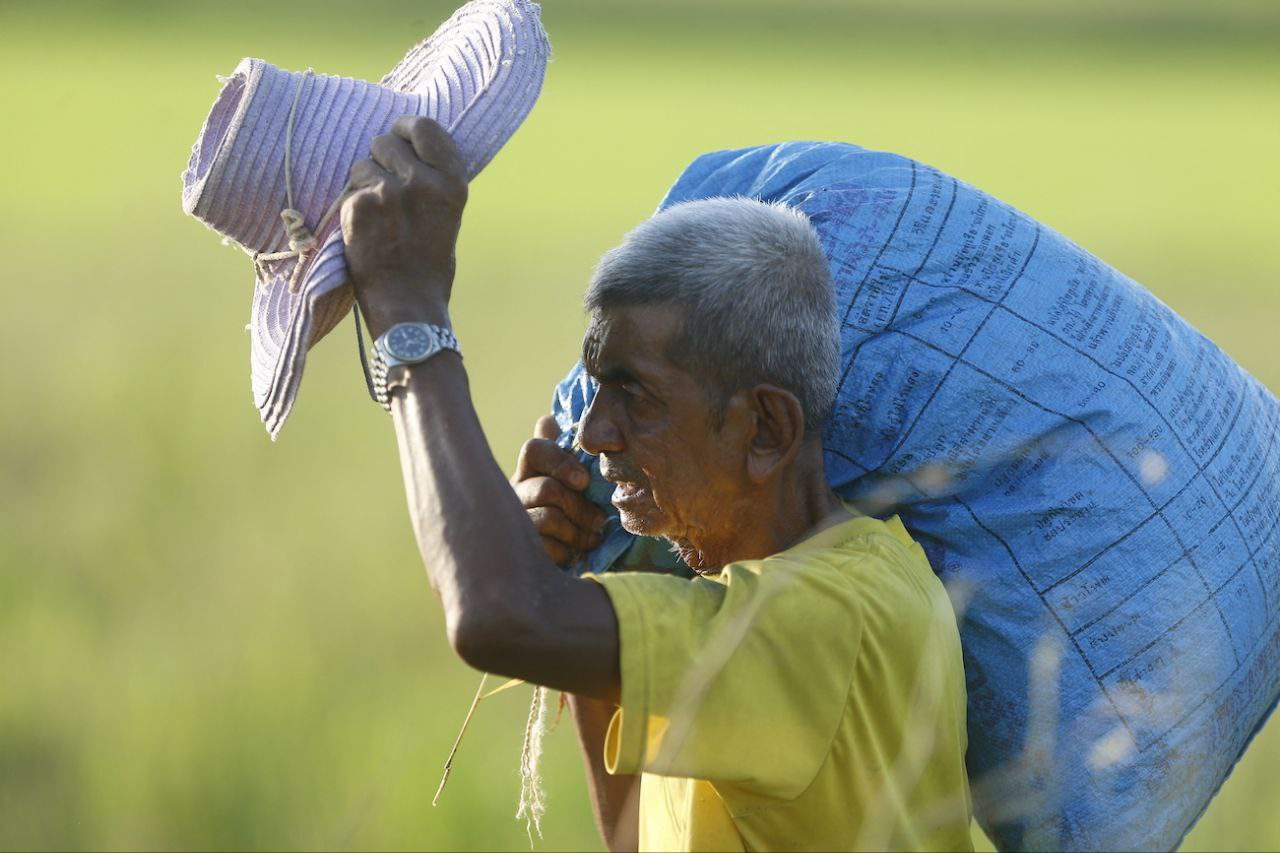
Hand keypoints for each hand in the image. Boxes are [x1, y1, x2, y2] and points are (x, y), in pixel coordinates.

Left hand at [342, 116, 468, 338]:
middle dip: (380, 160)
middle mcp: (423, 182)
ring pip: (362, 165)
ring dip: (364, 183)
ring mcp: (389, 192)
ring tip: (377, 216)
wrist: (408, 303)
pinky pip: (349, 189)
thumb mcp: (447, 215)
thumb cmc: (429, 264)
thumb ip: (433, 180)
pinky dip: (352, 206)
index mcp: (452, 182)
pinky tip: (365, 230)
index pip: (424, 127)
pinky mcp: (360, 206)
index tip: (398, 134)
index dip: (406, 127)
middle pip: (385, 142)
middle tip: (385, 189)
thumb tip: (409, 149)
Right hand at [512, 415, 605, 566]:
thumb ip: (565, 454)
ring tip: (591, 539)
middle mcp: (514, 493)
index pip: (534, 449)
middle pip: (547, 489)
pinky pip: (548, 548)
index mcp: (529, 471)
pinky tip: (573, 555)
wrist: (560, 562)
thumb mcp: (573, 484)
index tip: (584, 482)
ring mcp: (514, 522)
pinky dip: (568, 552)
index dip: (560, 461)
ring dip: (578, 532)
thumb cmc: (571, 515)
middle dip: (580, 507)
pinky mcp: (518, 551)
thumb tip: (548, 420)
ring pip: (549, 518)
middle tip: (599, 520)